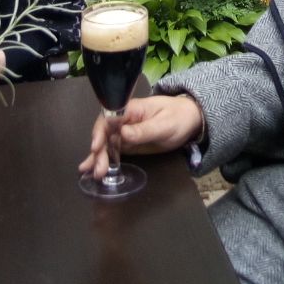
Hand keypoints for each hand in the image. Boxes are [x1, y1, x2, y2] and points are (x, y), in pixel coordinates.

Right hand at [78, 94, 202, 181]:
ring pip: (106, 144)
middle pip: (105, 133)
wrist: (189, 119)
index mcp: (131, 109)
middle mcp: (124, 119)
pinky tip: (94, 170)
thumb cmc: (178, 117)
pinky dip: (104, 159)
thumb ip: (144, 130)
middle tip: (98, 170)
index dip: (100, 132)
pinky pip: (113, 150)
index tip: (96, 147)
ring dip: (99, 158)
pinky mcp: (128, 143)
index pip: (109, 118)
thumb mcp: (164, 124)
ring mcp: (125, 132)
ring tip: (94, 174)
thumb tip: (123, 133)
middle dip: (99, 151)